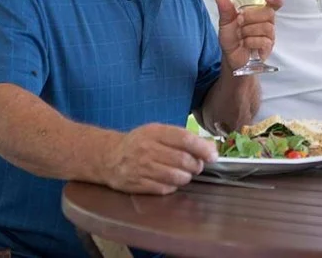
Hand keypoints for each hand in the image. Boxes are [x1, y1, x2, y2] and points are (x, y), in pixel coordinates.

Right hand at [102, 123, 217, 194]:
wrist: (109, 157)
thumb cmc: (139, 143)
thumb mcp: (157, 132)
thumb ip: (182, 137)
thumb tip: (210, 146)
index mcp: (154, 132)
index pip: (184, 139)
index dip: (202, 148)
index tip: (213, 155)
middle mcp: (147, 149)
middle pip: (182, 160)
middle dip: (196, 165)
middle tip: (197, 165)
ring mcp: (141, 168)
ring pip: (175, 176)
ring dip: (186, 177)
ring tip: (185, 173)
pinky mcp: (138, 185)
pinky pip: (164, 188)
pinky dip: (173, 186)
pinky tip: (171, 180)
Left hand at [215, 0, 281, 69]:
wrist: (230, 57)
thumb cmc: (231, 37)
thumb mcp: (225, 21)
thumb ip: (225, 7)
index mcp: (259, 12)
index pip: (274, 2)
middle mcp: (267, 22)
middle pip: (269, 13)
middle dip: (251, 16)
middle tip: (239, 21)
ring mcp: (269, 35)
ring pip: (266, 27)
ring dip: (248, 31)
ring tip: (241, 35)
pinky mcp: (268, 47)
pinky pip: (264, 41)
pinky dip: (250, 42)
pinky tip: (245, 43)